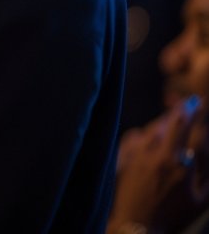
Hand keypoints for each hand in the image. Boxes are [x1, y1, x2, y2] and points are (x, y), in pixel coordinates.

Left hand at [110, 96, 208, 230]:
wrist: (136, 225)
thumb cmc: (172, 216)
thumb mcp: (200, 200)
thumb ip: (207, 175)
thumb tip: (203, 152)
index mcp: (177, 162)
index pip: (186, 128)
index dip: (192, 112)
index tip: (197, 101)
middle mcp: (155, 154)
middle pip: (167, 123)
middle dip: (179, 111)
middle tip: (188, 103)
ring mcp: (136, 155)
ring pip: (150, 129)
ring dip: (162, 123)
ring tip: (171, 120)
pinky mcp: (122, 159)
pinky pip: (133, 138)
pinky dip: (142, 135)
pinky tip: (147, 136)